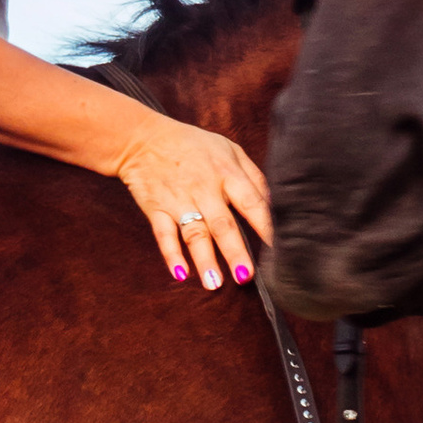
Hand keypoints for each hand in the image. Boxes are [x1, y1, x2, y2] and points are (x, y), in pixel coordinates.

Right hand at [107, 111, 271, 289]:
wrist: (143, 139)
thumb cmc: (193, 146)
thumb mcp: (229, 150)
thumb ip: (254, 177)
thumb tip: (275, 205)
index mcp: (227, 173)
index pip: (252, 202)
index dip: (266, 226)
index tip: (279, 249)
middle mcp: (204, 189)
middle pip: (223, 224)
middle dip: (234, 251)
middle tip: (245, 276)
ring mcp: (179, 200)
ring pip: (193, 233)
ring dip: (204, 259)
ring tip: (214, 283)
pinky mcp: (156, 209)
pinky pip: (164, 234)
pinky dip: (171, 253)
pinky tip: (180, 273)